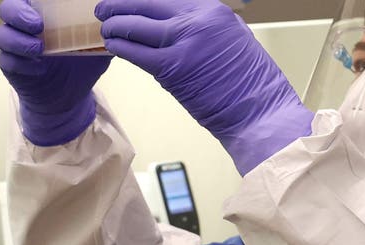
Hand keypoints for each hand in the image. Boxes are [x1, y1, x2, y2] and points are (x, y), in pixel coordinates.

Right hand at [0, 0, 111, 145]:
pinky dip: (22, 64)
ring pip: (2, 34)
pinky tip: (39, 69)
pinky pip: (7, 61)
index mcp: (43, 13)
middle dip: (19, 12)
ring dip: (18, 40)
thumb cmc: (81, 64)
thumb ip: (103, 31)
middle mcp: (24, 26)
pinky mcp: (11, 68)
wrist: (69, 98)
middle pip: (8, 8)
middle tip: (38, 24)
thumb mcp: (97, 46)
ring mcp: (16, 46)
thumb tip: (119, 16)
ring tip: (39, 50)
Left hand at [97, 0, 313, 173]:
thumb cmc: (252, 85)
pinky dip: (120, 47)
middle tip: (104, 8)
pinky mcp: (173, 68)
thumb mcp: (235, 39)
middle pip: (146, 5)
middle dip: (120, 6)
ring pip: (136, 26)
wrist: (260, 113)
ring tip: (104, 28)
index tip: (130, 3)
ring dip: (115, 27)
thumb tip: (181, 25)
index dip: (142, 1)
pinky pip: (137, 52)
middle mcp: (197, 20)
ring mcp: (184, 42)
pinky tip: (112, 46)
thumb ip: (208, 28)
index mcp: (213, 11)